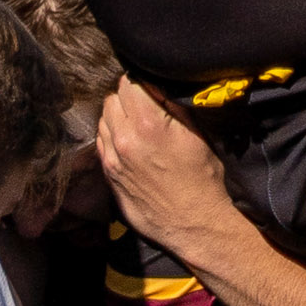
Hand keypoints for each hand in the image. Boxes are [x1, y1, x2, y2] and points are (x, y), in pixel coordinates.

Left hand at [96, 78, 236, 261]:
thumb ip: (172, 105)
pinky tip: (130, 143)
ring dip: (117, 116)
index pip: (128, 82)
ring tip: (138, 126)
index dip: (139, 81)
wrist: (195, 224)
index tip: (149, 87)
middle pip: (113, 98)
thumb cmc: (203, 180)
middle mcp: (125, 138)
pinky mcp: (108, 172)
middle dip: (128, 97)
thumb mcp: (197, 135)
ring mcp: (112, 156)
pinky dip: (112, 135)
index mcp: (148, 124)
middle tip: (145, 106)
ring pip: (104, 118)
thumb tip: (156, 83)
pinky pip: (101, 140)